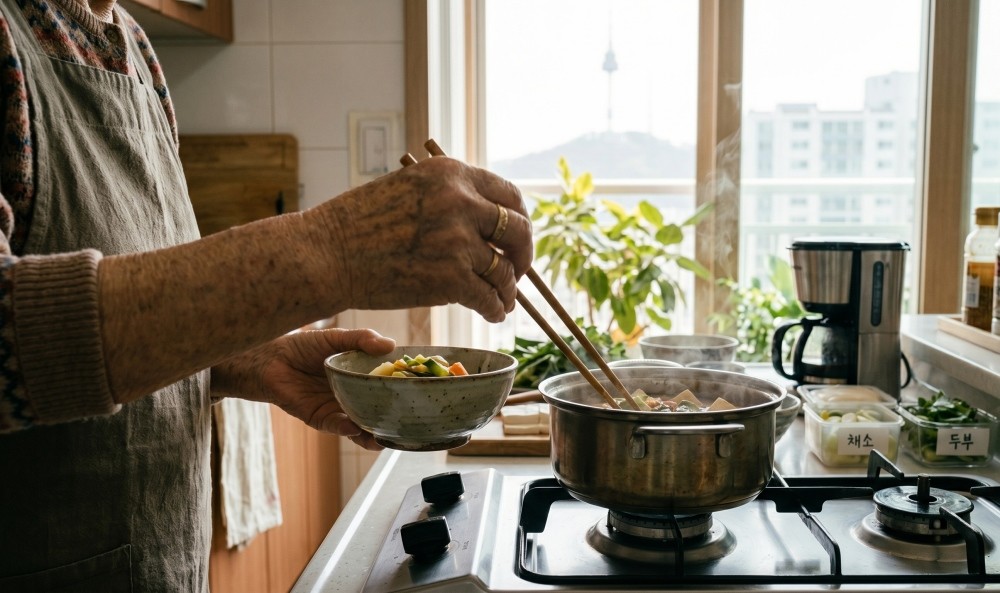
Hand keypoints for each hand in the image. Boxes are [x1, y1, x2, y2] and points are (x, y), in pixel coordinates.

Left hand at [214, 328, 395, 449]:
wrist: (269, 358)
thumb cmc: (302, 345)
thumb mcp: (338, 338)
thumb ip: (362, 339)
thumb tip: (390, 344)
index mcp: (360, 377)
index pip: (386, 387)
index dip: (402, 392)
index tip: (421, 394)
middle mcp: (352, 396)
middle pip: (378, 412)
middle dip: (393, 420)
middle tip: (410, 423)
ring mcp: (337, 408)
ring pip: (361, 426)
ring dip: (373, 433)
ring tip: (385, 436)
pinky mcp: (319, 418)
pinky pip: (337, 427)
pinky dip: (348, 428)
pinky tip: (356, 427)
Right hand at [315, 156, 532, 321]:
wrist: (323, 254)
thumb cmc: (357, 225)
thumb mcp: (408, 187)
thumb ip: (448, 196)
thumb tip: (488, 221)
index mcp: (451, 173)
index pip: (508, 195)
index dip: (518, 219)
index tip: (514, 238)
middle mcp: (460, 201)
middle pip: (518, 230)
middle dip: (523, 254)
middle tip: (516, 270)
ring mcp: (458, 240)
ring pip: (505, 269)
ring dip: (507, 289)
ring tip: (502, 299)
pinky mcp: (451, 278)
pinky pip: (490, 297)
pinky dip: (495, 309)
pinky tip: (492, 313)